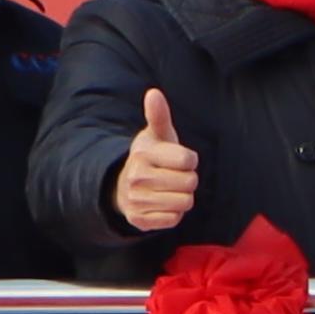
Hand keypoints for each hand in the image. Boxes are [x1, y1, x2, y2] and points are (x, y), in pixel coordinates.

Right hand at [112, 84, 201, 234]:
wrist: (124, 186)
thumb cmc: (152, 157)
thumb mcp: (157, 136)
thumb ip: (159, 115)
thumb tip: (154, 93)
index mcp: (143, 153)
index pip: (189, 161)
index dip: (189, 160)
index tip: (178, 159)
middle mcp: (136, 177)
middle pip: (190, 183)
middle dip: (188, 179)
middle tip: (173, 176)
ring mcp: (136, 200)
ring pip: (185, 202)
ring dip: (183, 197)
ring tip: (168, 189)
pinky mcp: (139, 220)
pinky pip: (174, 219)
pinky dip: (173, 213)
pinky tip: (162, 203)